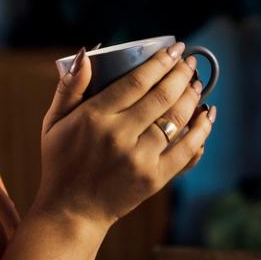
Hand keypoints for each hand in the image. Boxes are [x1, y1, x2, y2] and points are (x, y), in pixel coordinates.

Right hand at [34, 42, 215, 227]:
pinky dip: (200, 131)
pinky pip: (185, 150)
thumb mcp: (53, 122)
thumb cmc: (61, 161)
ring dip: (191, 98)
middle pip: (161, 97)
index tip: (174, 49)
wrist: (71, 210)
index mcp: (94, 117)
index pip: (135, 81)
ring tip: (197, 83)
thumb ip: (69, 88)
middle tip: (189, 62)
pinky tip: (206, 116)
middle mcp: (118, 136)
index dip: (159, 62)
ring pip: (176, 120)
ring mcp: (139, 158)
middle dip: (181, 75)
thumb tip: (85, 55)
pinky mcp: (154, 178)